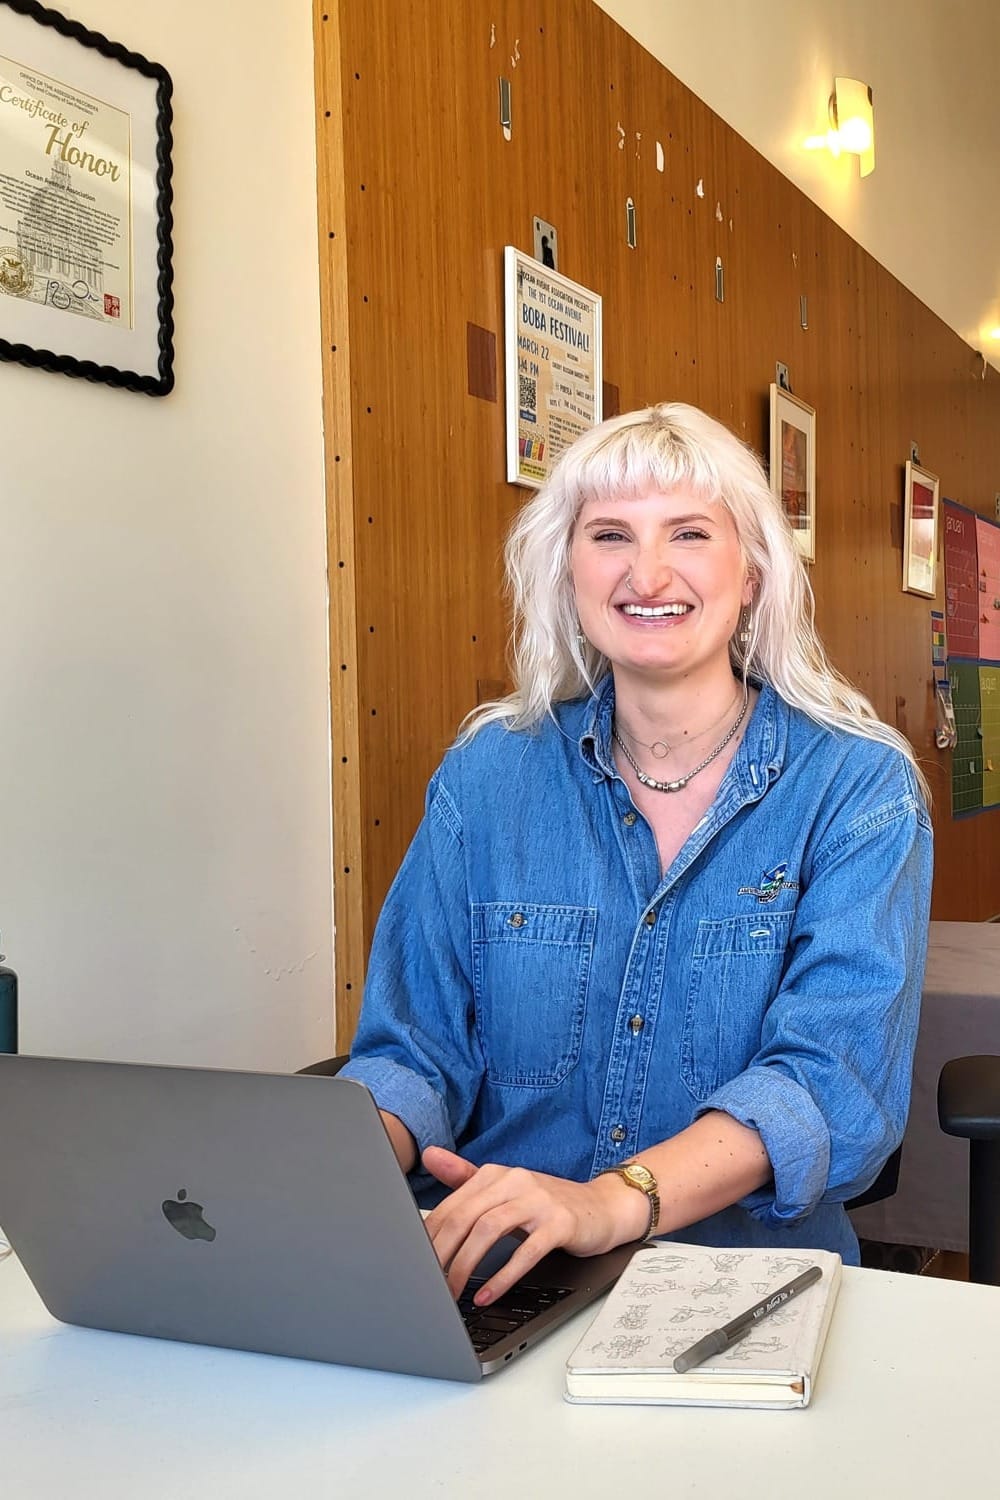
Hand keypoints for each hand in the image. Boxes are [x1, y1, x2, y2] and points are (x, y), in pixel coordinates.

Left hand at [421, 1146, 647, 1304]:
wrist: (604, 1207)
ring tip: (452, 1292)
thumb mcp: (506, 1190)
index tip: (416, 1263)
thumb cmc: (549, 1204)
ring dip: (465, 1265)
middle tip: (428, 1283)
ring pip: (489, 1230)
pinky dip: (502, 1275)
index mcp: (496, 1174)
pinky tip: (487, 1294)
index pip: (452, 1205)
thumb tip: (428, 1154)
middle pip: (465, 1216)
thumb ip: (465, 1177)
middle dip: (441, 1254)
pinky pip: (525, 1251)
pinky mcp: (560, 1222)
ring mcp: (538, 1200)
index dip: (430, 1237)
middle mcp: (514, 1180)